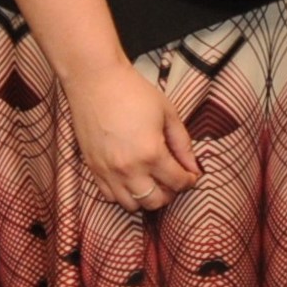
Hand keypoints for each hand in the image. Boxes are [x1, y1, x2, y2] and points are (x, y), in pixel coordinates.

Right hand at [63, 61, 201, 212]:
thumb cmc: (133, 92)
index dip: (189, 180)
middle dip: (170, 193)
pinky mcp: (93, 169)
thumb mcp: (168, 113)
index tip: (191, 175)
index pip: (177, 182)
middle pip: (155, 201)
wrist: (95, 81)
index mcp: (151, 153)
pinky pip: (110, 197)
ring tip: (151, 180)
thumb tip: (193, 168)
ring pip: (132, 205)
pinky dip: (124, 194)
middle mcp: (129, 169)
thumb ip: (183, 144)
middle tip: (173, 178)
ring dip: (146, 197)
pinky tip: (131, 179)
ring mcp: (108, 172)